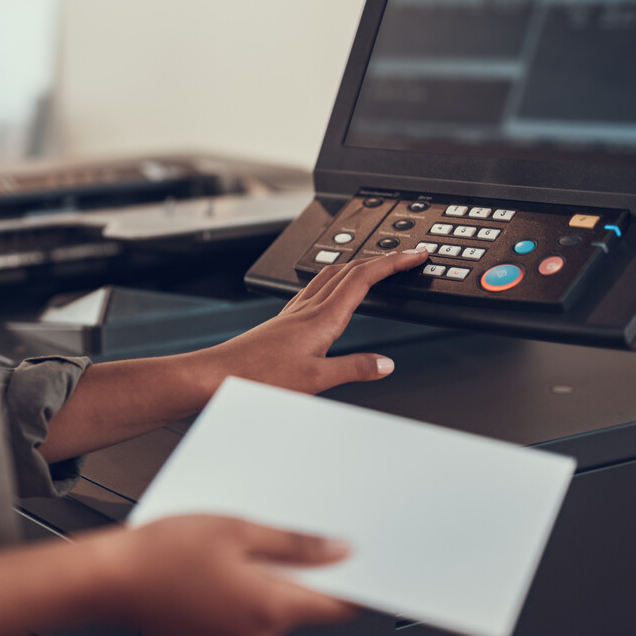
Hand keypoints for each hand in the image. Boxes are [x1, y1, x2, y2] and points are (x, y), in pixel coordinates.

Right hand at [93, 515, 357, 635]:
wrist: (111, 578)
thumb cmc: (165, 551)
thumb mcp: (237, 530)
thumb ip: (294, 543)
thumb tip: (337, 551)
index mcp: (268, 608)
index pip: (335, 607)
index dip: (355, 584)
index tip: (365, 563)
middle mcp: (255, 633)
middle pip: (303, 603)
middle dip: (308, 569)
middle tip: (301, 528)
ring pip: (272, 605)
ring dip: (274, 574)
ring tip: (250, 536)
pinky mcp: (211, 635)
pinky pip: (245, 611)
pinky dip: (248, 585)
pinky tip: (227, 556)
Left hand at [201, 249, 427, 394]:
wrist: (219, 373)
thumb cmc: (258, 376)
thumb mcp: (315, 380)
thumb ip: (354, 368)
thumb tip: (386, 363)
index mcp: (322, 318)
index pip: (364, 279)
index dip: (392, 264)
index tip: (415, 256)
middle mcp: (308, 308)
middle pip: (350, 270)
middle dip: (382, 260)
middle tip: (406, 257)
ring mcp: (294, 311)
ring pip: (332, 275)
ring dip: (358, 266)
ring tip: (376, 267)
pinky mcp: (284, 320)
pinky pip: (315, 288)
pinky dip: (335, 281)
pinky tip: (331, 292)